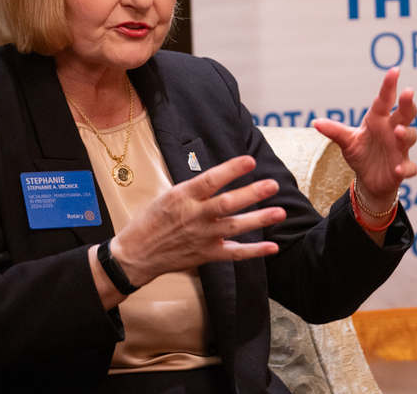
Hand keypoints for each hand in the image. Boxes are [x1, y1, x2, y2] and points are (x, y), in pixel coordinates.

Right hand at [110, 155, 284, 287]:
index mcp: (183, 196)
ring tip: (280, 212)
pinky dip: (253, 251)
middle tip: (272, 185)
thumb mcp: (168, 196)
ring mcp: (202, 236)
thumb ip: (194, 190)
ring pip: (234, 226)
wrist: (136, 254)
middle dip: (252, 193)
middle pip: (227, 203)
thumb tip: (220, 177)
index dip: (231, 169)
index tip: (249, 161)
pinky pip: (233, 253)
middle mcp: (194, 215)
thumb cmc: (151, 221)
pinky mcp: (206, 254)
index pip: (210, 179)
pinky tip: (272, 247)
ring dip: (259, 219)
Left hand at [312, 67, 416, 209]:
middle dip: (407, 103)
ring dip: (406, 133)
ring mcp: (399, 149)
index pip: (384, 99)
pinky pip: (409, 167)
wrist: (368, 178)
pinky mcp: (402, 167)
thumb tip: (315, 122)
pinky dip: (405, 168)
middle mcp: (392, 130)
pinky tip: (398, 169)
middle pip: (405, 113)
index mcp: (378, 119)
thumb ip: (334, 131)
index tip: (395, 70)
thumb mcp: (346, 141)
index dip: (389, 85)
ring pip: (410, 136)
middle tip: (408, 92)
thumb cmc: (360, 152)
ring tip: (398, 131)